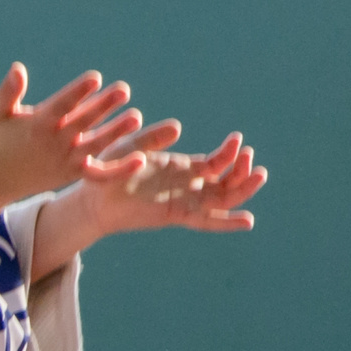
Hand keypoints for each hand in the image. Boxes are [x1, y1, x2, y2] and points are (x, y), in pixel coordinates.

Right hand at [0, 64, 143, 194]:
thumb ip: (8, 91)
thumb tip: (18, 68)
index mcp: (39, 123)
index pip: (62, 105)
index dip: (78, 91)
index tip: (94, 78)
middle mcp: (56, 141)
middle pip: (84, 121)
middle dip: (104, 105)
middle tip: (123, 90)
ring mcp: (67, 159)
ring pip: (96, 144)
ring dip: (116, 132)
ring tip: (136, 117)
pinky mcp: (74, 173)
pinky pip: (101, 173)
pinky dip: (120, 170)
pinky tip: (140, 159)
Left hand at [76, 133, 264, 238]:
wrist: (92, 199)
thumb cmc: (108, 170)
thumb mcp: (133, 146)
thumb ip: (153, 138)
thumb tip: (178, 128)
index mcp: (181, 169)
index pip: (215, 163)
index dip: (229, 154)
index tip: (238, 140)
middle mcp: (187, 187)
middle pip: (225, 182)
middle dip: (242, 170)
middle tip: (251, 157)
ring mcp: (183, 201)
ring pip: (222, 199)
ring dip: (242, 189)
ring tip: (259, 175)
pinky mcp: (176, 215)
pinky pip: (205, 221)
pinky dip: (227, 222)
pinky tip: (248, 221)